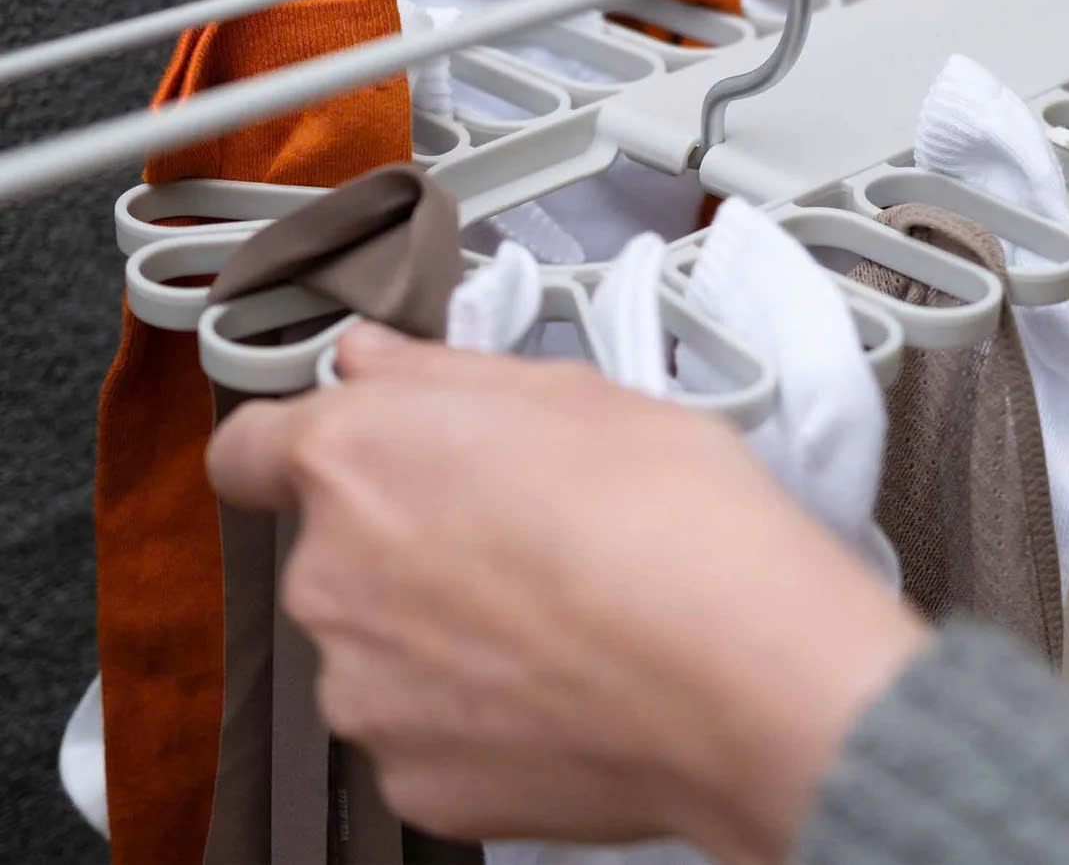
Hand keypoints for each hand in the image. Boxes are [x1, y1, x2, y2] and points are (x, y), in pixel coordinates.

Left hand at [207, 323, 927, 863]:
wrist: (743, 673)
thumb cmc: (675, 516)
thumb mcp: (577, 393)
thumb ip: (442, 375)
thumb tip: (370, 361)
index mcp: (358, 459)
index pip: (250, 450)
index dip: (306, 449)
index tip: (364, 457)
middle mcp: (331, 577)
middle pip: (335, 552)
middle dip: (408, 540)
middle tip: (523, 532)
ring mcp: (365, 692)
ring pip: (378, 648)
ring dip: (439, 632)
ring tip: (561, 618)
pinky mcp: (413, 783)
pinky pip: (423, 732)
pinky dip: (476, 715)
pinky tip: (564, 686)